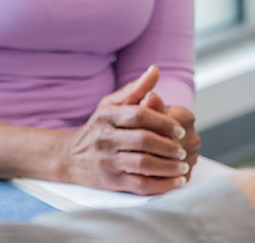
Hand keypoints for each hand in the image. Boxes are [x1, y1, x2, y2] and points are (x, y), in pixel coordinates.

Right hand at [55, 66, 189, 194]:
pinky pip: (140, 185)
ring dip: (169, 166)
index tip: (180, 130)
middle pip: (143, 141)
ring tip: (183, 165)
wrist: (70, 157)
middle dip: (169, 146)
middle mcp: (106, 138)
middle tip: (184, 150)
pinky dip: (162, 185)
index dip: (163, 121)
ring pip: (143, 164)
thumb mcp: (111, 105)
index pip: (139, 115)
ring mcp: (107, 161)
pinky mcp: (111, 181)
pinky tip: (175, 181)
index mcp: (107, 116)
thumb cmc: (97, 128)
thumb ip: (135, 90)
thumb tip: (155, 70)